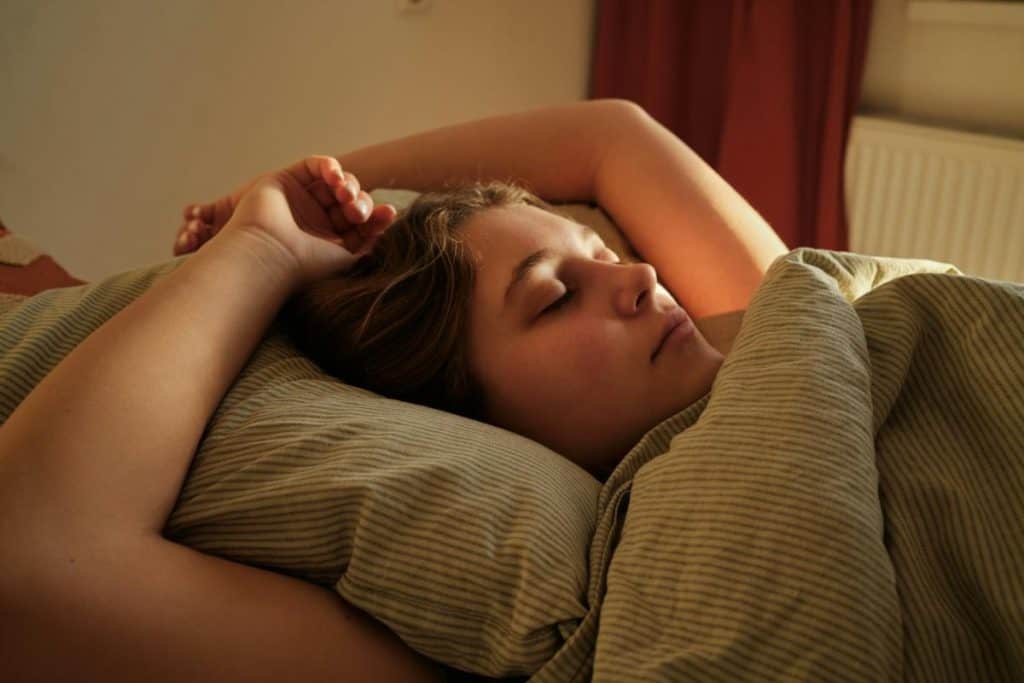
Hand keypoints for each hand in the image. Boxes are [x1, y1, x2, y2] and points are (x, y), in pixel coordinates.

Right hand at [180, 156, 396, 286]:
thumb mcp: (346, 255)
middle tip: (357, 213)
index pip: (360, 222)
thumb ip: (367, 239)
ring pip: (336, 182)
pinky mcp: (286, 181)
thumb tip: (388, 217)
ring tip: (346, 197)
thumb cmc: (306, 264)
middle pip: (351, 200)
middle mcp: (315, 220)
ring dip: (349, 185)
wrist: (270, 255)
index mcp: (329, 241)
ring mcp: (301, 200)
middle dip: (361, 202)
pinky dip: (330, 166)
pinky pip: (315, 166)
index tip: (388, 213)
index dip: (376, 216)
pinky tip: (336, 178)